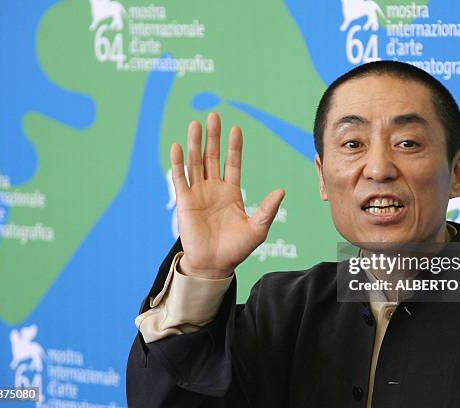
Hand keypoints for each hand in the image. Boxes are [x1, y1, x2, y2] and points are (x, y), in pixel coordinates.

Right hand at [170, 112, 284, 278]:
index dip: (234, 147)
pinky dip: (178, 163)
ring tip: (196, 124)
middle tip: (213, 115)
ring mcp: (198, 194)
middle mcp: (213, 189)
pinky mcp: (184, 202)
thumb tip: (281, 191)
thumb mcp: (258, 228)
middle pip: (212, 157)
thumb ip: (267, 209)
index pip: (232, 163)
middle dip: (213, 137)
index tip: (236, 129)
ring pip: (195, 163)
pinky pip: (180, 179)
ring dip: (195, 144)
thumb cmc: (237, 249)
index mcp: (231, 192)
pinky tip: (178, 146)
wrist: (214, 265)